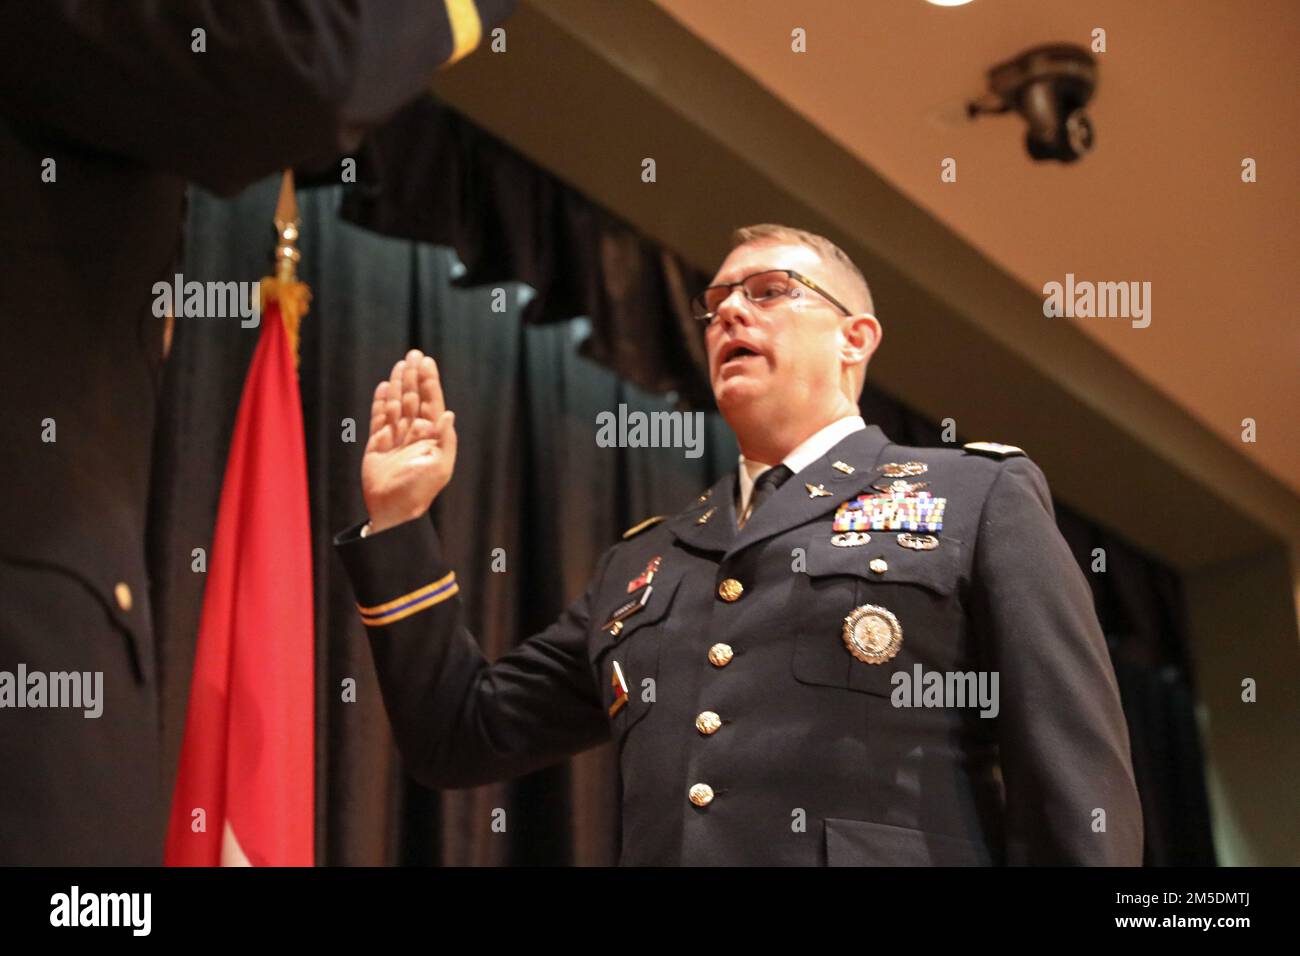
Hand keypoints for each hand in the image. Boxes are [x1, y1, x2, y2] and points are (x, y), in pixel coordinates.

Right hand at [361, 349, 457, 532]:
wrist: (393, 510)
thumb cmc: (420, 491)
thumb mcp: (440, 466)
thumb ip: (445, 439)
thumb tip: (449, 413)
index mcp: (432, 437)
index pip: (431, 403)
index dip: (430, 382)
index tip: (427, 363)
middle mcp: (414, 434)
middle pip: (414, 398)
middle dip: (414, 377)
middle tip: (414, 354)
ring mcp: (396, 437)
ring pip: (396, 404)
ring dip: (398, 384)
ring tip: (400, 365)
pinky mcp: (377, 443)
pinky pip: (378, 417)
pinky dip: (380, 402)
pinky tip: (382, 387)